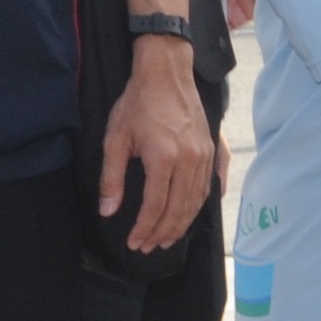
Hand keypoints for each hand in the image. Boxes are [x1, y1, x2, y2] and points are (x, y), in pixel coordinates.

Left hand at [103, 38, 214, 250]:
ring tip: (168, 237)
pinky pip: (209, 184)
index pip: (156, 205)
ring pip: (197, 199)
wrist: (167, 74)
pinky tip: (194, 213)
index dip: (144, 228)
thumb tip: (108, 210)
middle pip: (180, 208)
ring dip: (183, 223)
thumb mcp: (116, 139)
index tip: (134, 242)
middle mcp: (190, 160)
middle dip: (164, 232)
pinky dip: (202, 203)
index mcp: (165, 158)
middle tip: (149, 247)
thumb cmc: (138, 104)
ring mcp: (204, 155)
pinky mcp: (211, 149)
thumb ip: (111, 177)